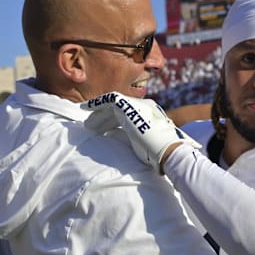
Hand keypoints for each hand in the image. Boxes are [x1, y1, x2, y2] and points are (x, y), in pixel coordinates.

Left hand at [82, 91, 200, 171]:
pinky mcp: (128, 106)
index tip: (104, 129)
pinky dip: (96, 104)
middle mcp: (145, 106)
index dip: (113, 121)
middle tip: (91, 126)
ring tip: (87, 125)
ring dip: (99, 115)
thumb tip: (124, 144)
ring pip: (112, 105)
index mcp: (151, 115)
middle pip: (119, 109)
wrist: (168, 150)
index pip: (128, 115)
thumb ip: (136, 139)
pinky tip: (85, 109)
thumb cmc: (161, 153)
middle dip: (104, 118)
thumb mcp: (147, 144)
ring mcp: (137, 104)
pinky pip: (108, 101)